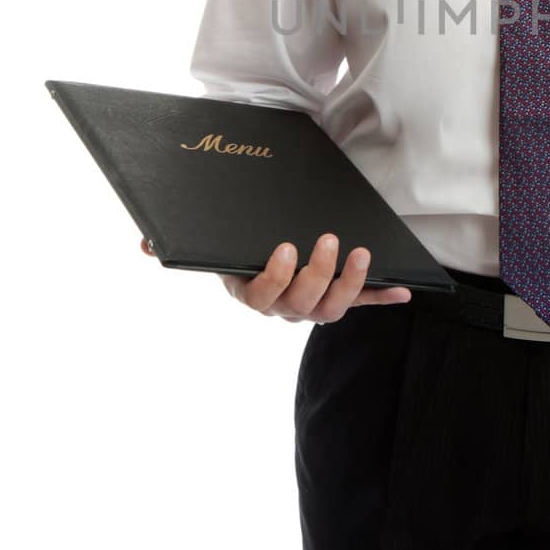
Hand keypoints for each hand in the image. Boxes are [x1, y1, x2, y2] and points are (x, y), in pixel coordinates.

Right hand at [138, 233, 412, 321]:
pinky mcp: (337, 297)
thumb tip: (143, 242)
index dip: (276, 276)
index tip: (285, 247)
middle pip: (302, 304)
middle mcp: (282, 307)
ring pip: (332, 309)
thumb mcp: (208, 243)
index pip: (262, 296)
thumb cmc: (234, 245)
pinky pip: (361, 303)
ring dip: (351, 283)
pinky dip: (383, 297)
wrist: (256, 246)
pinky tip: (406, 290)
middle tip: (328, 240)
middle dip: (318, 274)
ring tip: (362, 253)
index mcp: (250, 292)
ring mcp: (311, 305)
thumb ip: (177, 242)